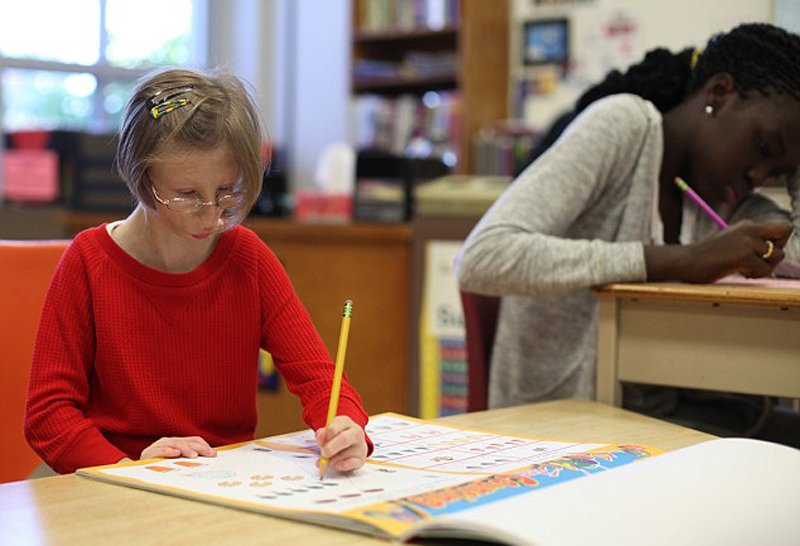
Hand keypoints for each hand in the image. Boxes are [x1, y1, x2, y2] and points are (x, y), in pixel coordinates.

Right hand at [140, 436, 216, 460]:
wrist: (137, 470)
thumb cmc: (160, 466)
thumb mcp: (177, 461)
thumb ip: (189, 458)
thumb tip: (208, 459)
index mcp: (177, 442)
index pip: (194, 439)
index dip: (204, 445)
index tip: (213, 454)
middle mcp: (169, 441)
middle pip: (187, 441)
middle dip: (199, 448)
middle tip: (209, 454)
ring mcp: (158, 446)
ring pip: (175, 444)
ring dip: (186, 449)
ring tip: (194, 455)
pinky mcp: (149, 453)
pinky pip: (160, 450)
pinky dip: (168, 451)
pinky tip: (176, 454)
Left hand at [315, 416, 367, 473]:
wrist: (354, 446)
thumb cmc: (337, 438)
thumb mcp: (328, 432)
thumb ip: (322, 434)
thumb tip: (320, 436)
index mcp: (346, 422)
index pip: (333, 428)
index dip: (324, 437)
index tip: (319, 442)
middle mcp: (356, 432)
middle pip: (343, 439)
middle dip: (330, 449)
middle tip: (323, 454)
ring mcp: (360, 446)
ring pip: (344, 454)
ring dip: (332, 460)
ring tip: (329, 459)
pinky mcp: (361, 459)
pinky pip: (351, 464)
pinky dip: (340, 466)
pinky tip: (336, 465)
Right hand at [646, 220, 791, 282]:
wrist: (685, 261)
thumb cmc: (705, 258)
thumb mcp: (730, 244)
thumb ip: (750, 245)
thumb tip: (774, 257)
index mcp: (746, 225)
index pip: (779, 227)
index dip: (776, 242)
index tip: (761, 254)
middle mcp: (749, 228)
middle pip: (786, 230)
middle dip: (778, 249)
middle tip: (761, 261)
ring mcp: (747, 241)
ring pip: (778, 254)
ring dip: (767, 267)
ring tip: (747, 270)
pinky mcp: (744, 255)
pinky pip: (766, 269)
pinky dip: (757, 275)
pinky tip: (742, 274)